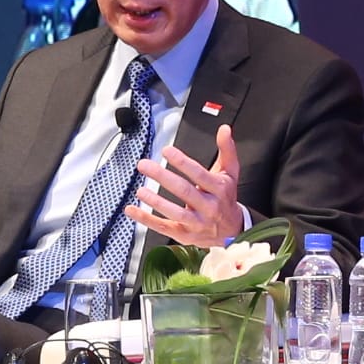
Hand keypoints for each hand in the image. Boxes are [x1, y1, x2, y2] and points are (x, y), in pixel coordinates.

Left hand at [126, 120, 246, 248]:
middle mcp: (209, 207)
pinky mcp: (184, 234)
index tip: (167, 151)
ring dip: (156, 201)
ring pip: (175, 213)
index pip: (199, 174)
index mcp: (219, 189)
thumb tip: (225, 129)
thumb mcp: (230, 173)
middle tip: (145, 165)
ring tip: (140, 190)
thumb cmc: (226, 198)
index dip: (183, 162)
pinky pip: (163, 227)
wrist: (232, 231)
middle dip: (163, 177)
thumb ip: (227, 150)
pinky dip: (146, 219)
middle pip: (185, 192)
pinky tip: (132, 210)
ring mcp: (196, 223)